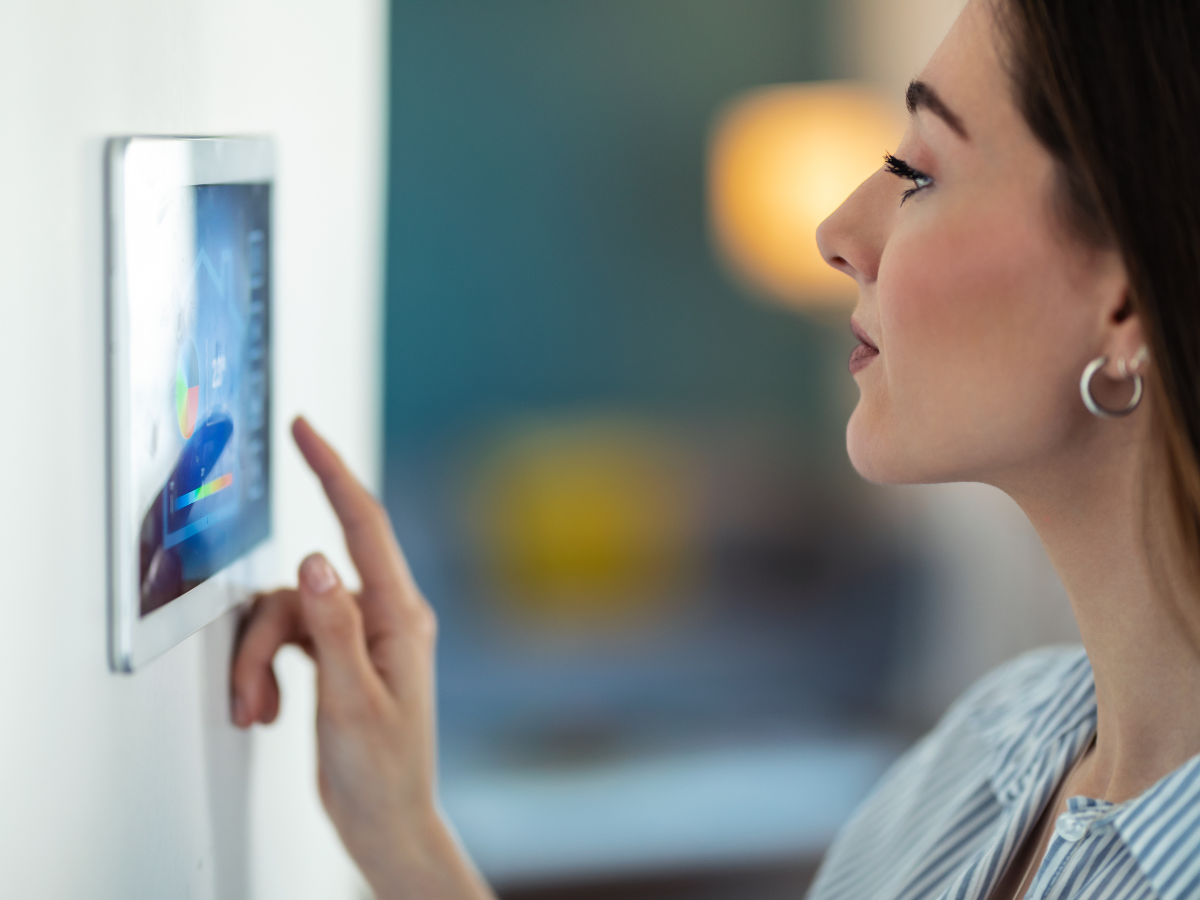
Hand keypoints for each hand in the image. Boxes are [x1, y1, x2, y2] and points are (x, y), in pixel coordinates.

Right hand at [231, 417, 492, 899]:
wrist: (386, 821)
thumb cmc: (383, 772)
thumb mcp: (351, 701)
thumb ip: (330, 627)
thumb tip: (311, 559)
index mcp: (400, 616)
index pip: (363, 524)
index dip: (331, 470)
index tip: (304, 430)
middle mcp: (382, 615)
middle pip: (304, 585)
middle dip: (265, 638)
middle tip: (252, 695)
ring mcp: (358, 634)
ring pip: (285, 613)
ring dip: (258, 662)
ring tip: (260, 714)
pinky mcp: (337, 654)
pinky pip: (287, 635)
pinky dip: (265, 669)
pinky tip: (267, 708)